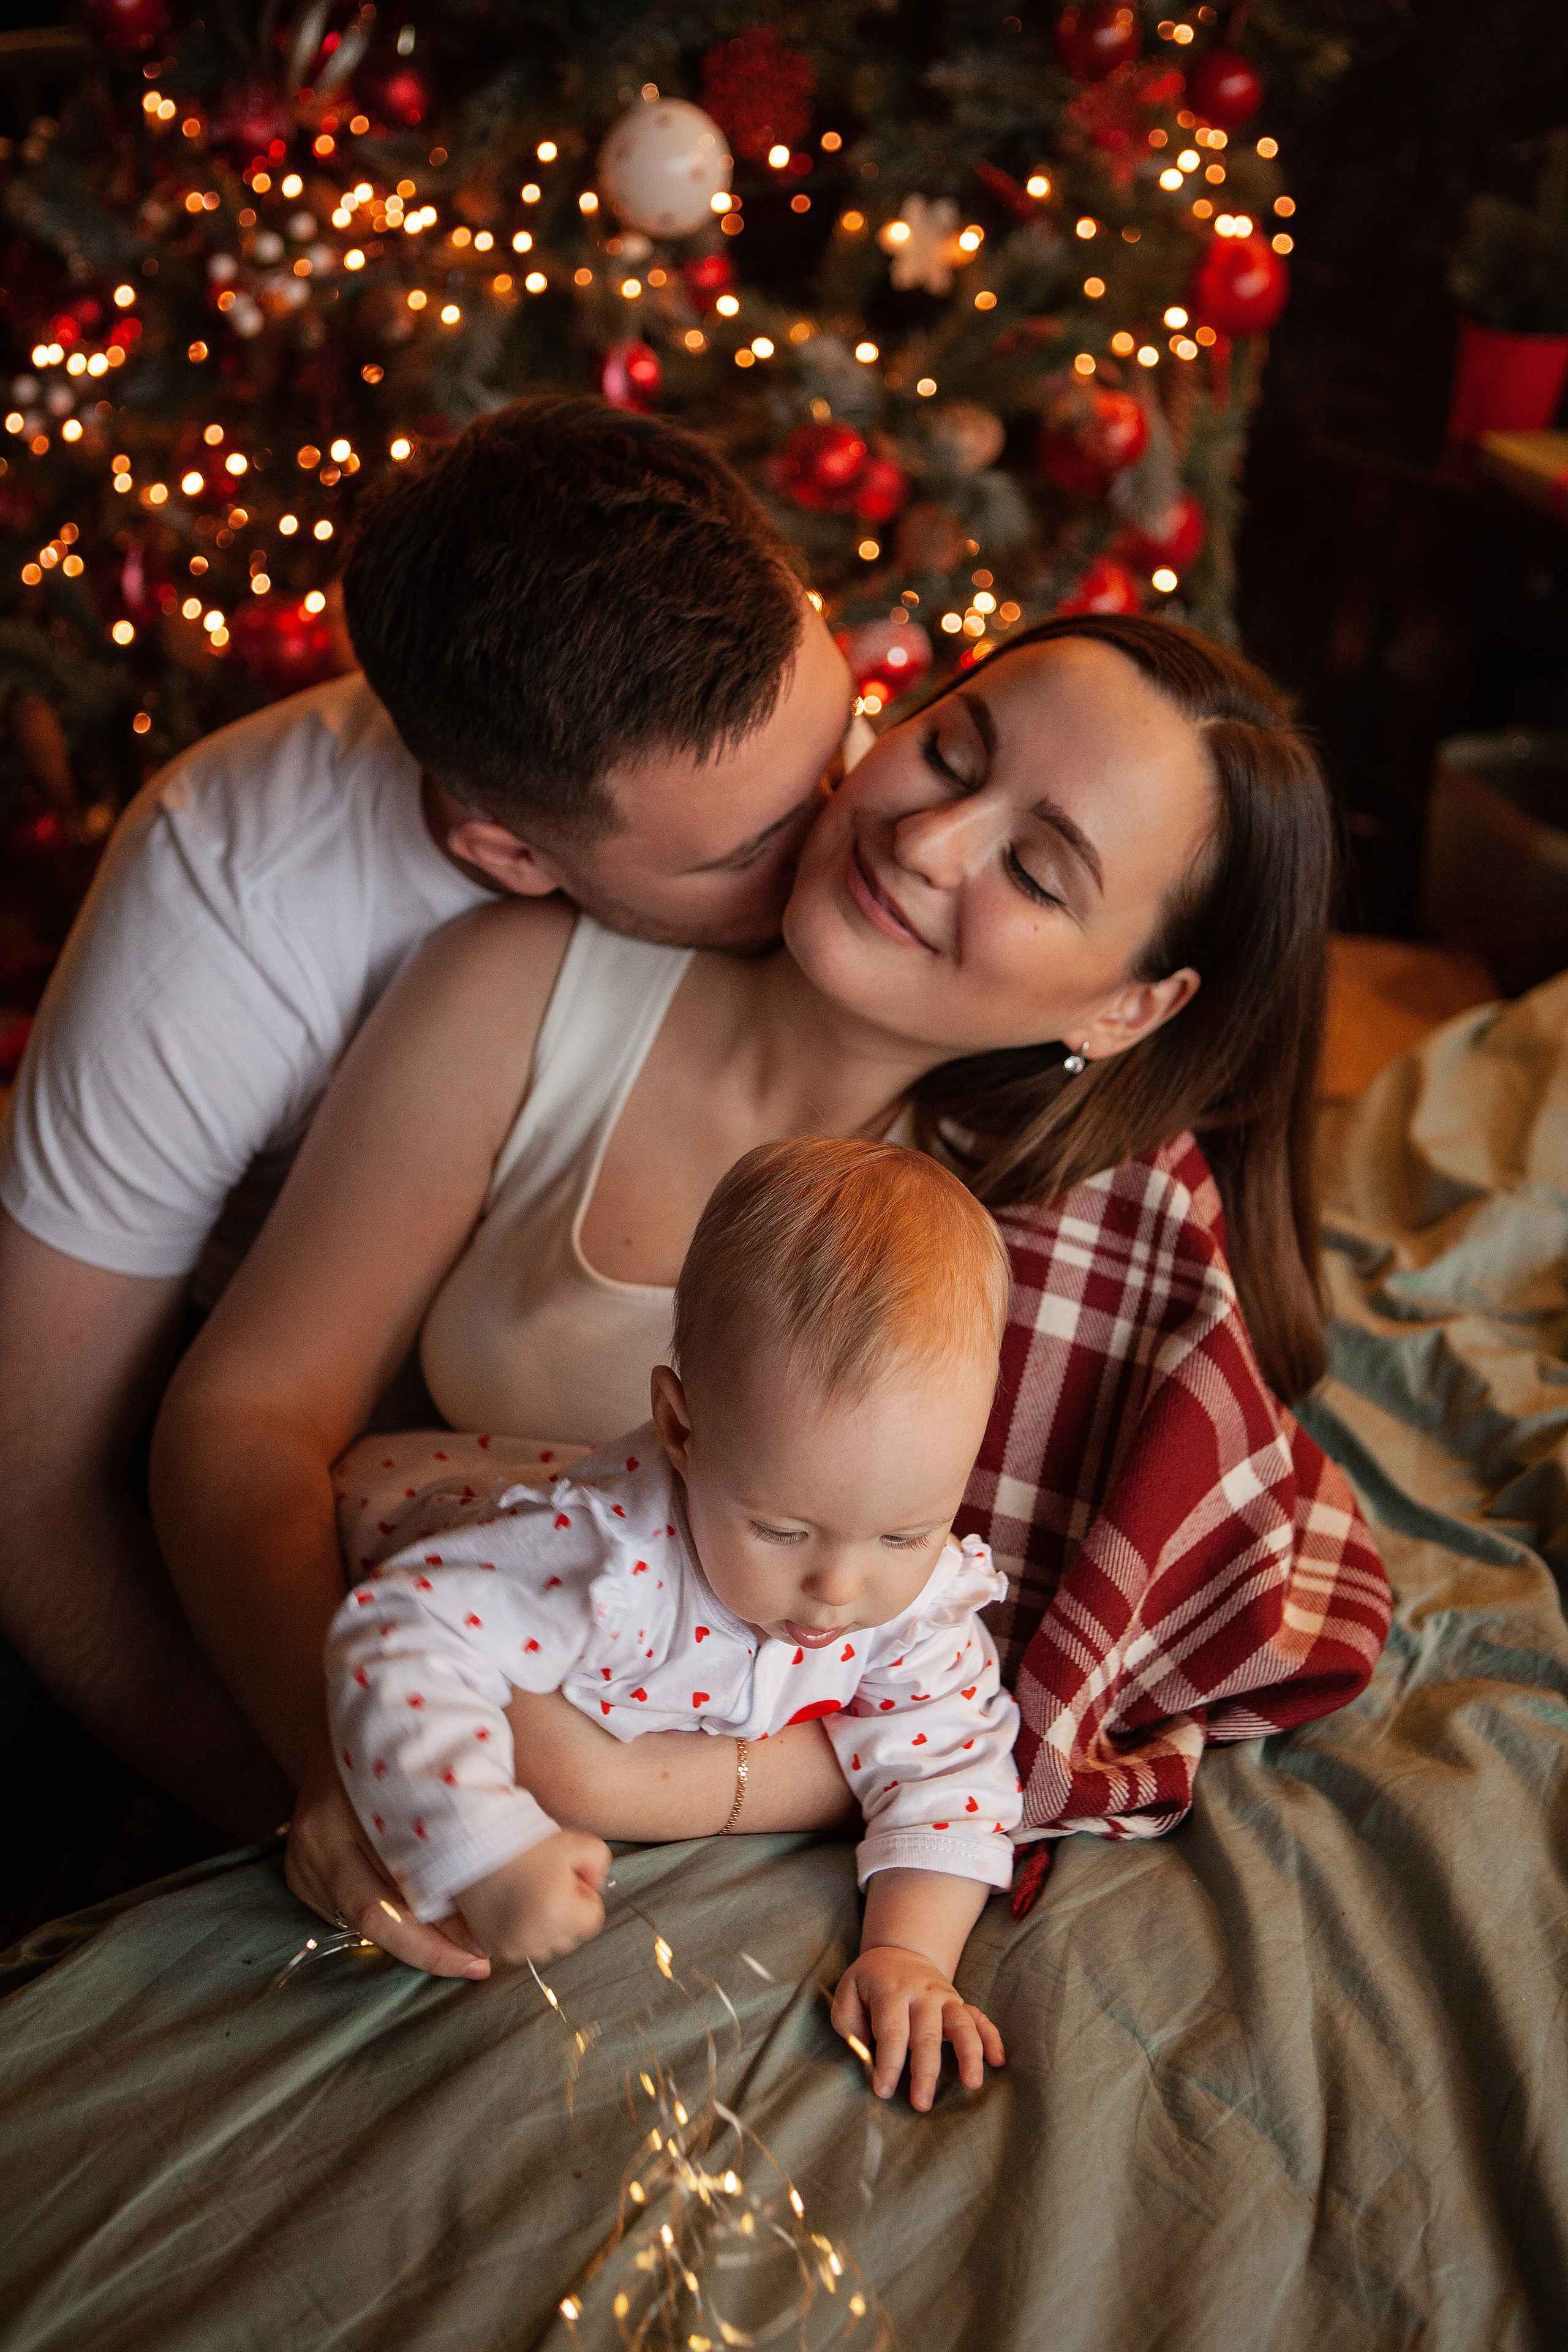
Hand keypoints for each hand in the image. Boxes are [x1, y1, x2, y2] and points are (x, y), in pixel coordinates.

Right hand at [285, 1740, 491, 1979]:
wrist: (336, 1731)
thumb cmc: (402, 1752)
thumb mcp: (432, 1775)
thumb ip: (458, 1824)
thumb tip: (504, 1889)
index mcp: (352, 1805)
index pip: (395, 1894)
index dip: (440, 1934)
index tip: (483, 1953)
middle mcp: (319, 1836)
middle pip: (375, 1918)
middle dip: (430, 1951)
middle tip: (474, 1964)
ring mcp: (302, 1859)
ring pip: (360, 1922)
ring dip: (412, 1938)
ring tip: (458, 1946)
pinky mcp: (297, 1874)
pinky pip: (345, 1914)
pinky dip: (387, 1920)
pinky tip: (419, 1922)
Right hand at [458, 1830, 612, 1963]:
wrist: (476, 1846)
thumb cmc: (526, 1844)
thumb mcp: (575, 1842)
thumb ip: (600, 1864)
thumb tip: (596, 1888)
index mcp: (559, 1912)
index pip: (593, 1920)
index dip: (583, 1895)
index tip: (564, 1877)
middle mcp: (535, 1937)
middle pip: (572, 1936)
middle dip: (567, 1912)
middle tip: (546, 1882)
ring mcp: (513, 1947)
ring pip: (549, 1945)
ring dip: (546, 1925)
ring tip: (529, 1894)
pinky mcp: (495, 1949)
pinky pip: (525, 1948)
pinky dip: (525, 1932)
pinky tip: (515, 1906)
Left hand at [831, 1943, 1004, 2112]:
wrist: (900, 1951)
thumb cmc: (869, 1981)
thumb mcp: (847, 1991)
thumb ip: (848, 2022)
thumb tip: (863, 2054)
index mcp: (891, 1991)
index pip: (892, 2030)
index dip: (888, 2062)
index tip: (883, 2091)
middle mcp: (922, 1993)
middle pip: (926, 2034)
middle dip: (925, 2071)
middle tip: (921, 2104)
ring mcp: (945, 1997)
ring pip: (961, 2024)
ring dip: (968, 2054)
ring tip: (972, 2084)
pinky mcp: (960, 2002)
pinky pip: (980, 2019)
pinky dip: (992, 2038)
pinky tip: (997, 2061)